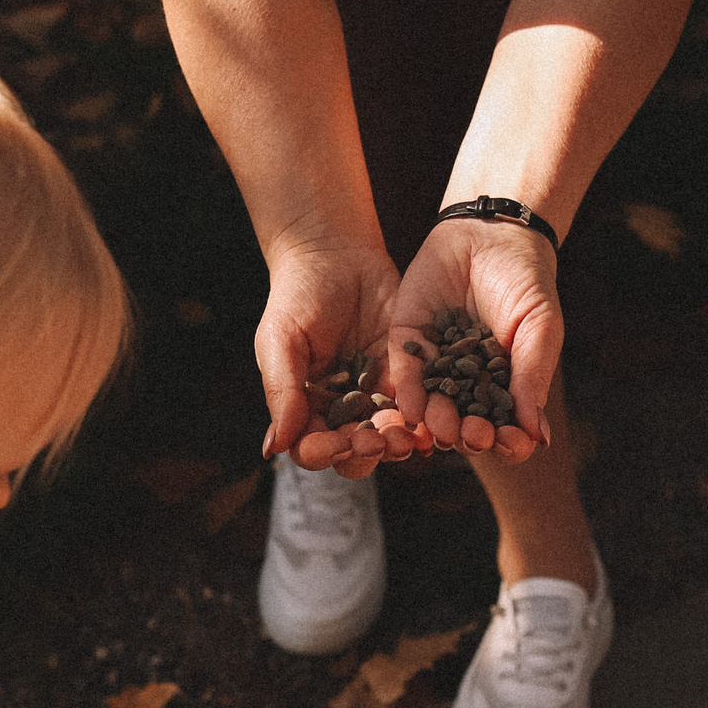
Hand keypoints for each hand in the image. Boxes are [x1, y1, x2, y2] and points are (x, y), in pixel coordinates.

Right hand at [256, 242, 427, 475]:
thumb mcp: (280, 340)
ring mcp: (376, 395)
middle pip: (354, 452)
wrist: (338, 254)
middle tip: (381, 441)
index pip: (311, 448)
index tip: (340, 442)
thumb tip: (272, 448)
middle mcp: (342, 410)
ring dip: (399, 443)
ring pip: (390, 436)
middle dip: (368, 452)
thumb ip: (281, 391)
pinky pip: (419, 406)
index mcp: (306, 408)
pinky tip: (435, 419)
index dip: (325, 452)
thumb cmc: (297, 296)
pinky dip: (426, 418)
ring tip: (411, 437)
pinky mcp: (407, 377)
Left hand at [384, 219, 561, 461]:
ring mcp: (435, 367)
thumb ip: (533, 378)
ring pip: (432, 408)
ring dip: (438, 424)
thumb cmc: (525, 282)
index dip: (508, 443)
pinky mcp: (406, 345)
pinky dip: (409, 395)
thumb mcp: (539, 329)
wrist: (490, 233)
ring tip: (444, 429)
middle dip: (470, 437)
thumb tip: (539, 438)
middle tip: (475, 437)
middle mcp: (466, 386)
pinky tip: (412, 409)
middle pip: (465, 427)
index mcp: (503, 388)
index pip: (505, 429)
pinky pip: (404, 377)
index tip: (510, 443)